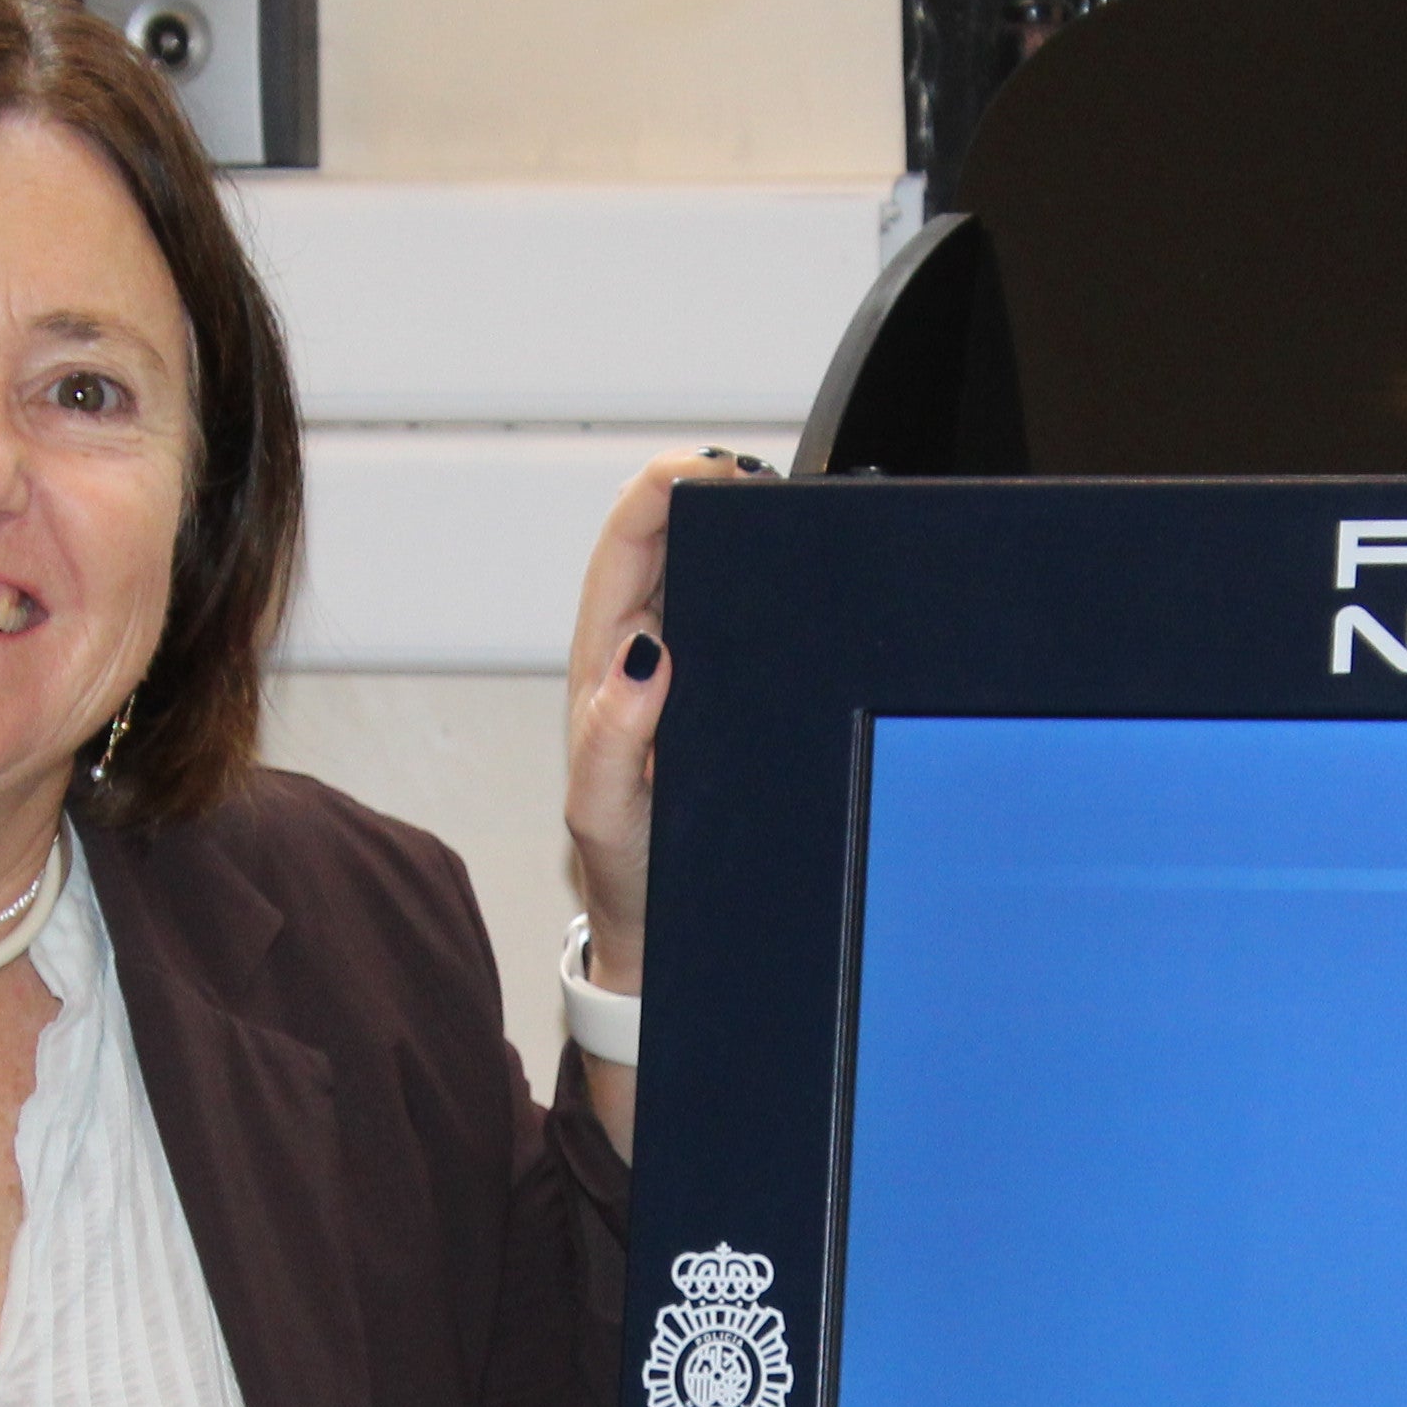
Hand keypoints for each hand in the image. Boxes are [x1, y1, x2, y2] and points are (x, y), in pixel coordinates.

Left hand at [561, 444, 772, 1009]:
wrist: (660, 936)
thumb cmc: (627, 878)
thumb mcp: (604, 821)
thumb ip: (607, 744)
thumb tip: (641, 653)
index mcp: (604, 668)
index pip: (625, 547)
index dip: (660, 490)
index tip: (711, 470)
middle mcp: (640, 656)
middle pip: (666, 537)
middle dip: (708, 488)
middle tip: (765, 479)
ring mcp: (685, 672)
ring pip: (705, 570)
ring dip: (740, 529)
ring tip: (788, 507)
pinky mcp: (723, 696)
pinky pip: (742, 619)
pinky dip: (766, 583)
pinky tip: (803, 571)